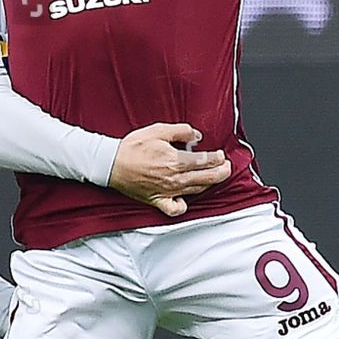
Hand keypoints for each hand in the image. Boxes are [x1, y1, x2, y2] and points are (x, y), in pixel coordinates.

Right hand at [108, 123, 230, 216]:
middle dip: (221, 172)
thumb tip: (197, 136)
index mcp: (175, 160)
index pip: (205, 161)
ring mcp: (167, 192)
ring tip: (213, 177)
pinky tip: (186, 198)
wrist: (111, 164)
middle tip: (226, 167)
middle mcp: (174, 178)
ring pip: (196, 191)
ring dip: (209, 184)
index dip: (217, 158)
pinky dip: (184, 205)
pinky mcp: (158, 200)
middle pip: (207, 178)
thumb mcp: (158, 130)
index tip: (220, 155)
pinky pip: (176, 208)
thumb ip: (181, 131)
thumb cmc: (133, 147)